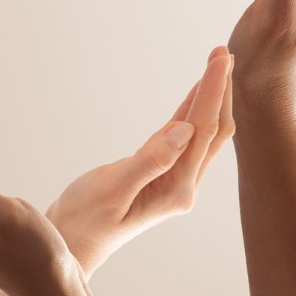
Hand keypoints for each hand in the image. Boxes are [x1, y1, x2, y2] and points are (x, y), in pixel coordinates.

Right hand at [46, 47, 233, 273]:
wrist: (71, 243)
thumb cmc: (85, 220)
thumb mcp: (113, 190)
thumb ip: (150, 160)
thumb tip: (184, 130)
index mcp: (177, 188)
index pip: (202, 131)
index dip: (212, 92)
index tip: (220, 59)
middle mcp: (184, 185)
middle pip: (213, 130)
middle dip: (221, 90)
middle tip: (224, 53)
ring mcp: (176, 180)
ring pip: (202, 132)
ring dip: (211, 98)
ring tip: (218, 64)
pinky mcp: (163, 174)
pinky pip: (184, 137)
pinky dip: (191, 110)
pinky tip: (196, 91)